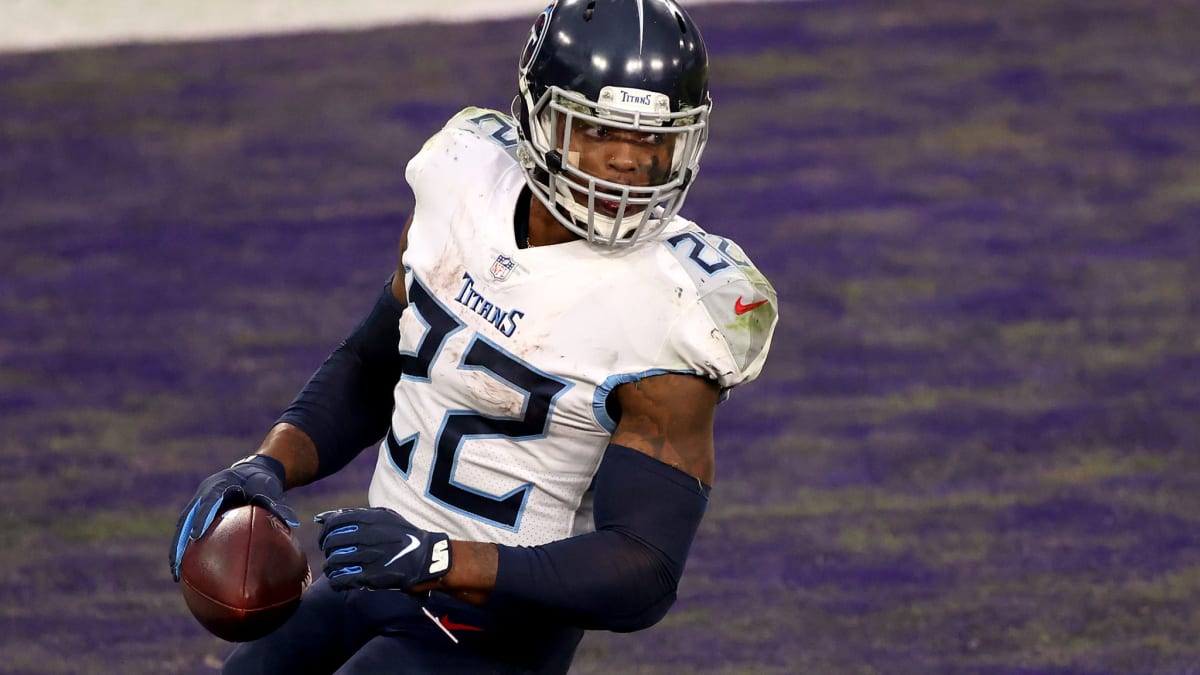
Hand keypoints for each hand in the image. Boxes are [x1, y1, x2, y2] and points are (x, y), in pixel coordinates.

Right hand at [169, 454, 298, 580]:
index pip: (207, 502)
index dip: (201, 519)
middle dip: (179, 542)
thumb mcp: (270, 489)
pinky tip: (186, 571)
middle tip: (177, 565)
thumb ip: (277, 505)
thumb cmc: (263, 481)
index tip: (196, 537)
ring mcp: (198, 502)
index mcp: (218, 484)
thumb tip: (292, 522)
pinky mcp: (199, 512)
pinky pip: (188, 530)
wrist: (254, 470)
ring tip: (177, 575)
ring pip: (182, 527)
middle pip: (186, 519)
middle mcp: (204, 493)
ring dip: (177, 549)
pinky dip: (185, 548)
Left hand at [315, 507, 450, 591]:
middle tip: (334, 557)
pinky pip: (341, 579)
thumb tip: (321, 518)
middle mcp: (367, 536)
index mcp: (369, 519)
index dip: (325, 534)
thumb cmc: (403, 535)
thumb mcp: (383, 516)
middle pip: (332, 544)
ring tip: (336, 571)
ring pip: (333, 562)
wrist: (426, 557)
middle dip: (329, 552)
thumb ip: (353, 515)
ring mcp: (369, 556)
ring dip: (331, 568)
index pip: (333, 523)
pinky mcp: (371, 576)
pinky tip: (340, 582)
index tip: (325, 542)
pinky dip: (336, 582)